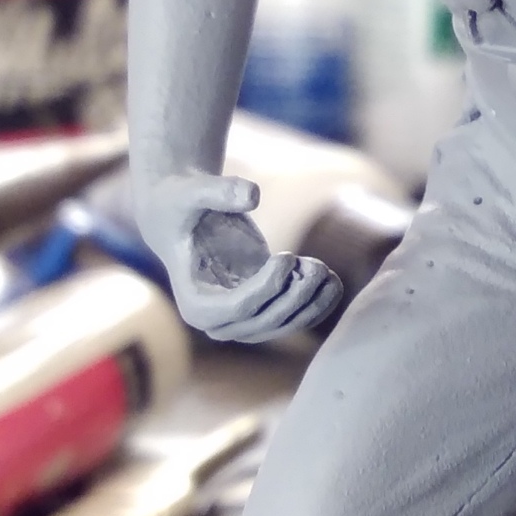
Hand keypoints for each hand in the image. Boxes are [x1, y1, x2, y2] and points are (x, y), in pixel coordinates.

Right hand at [134, 170, 344, 345]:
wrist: (186, 215)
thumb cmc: (183, 203)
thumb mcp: (192, 192)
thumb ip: (217, 191)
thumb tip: (253, 195)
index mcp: (194, 304)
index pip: (237, 308)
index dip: (267, 287)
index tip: (287, 256)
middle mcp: (218, 323)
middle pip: (265, 322)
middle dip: (296, 296)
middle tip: (317, 265)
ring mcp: (241, 322)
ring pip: (283, 325)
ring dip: (311, 302)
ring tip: (324, 269)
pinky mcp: (262, 311)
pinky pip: (294, 318)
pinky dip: (317, 304)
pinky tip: (332, 281)